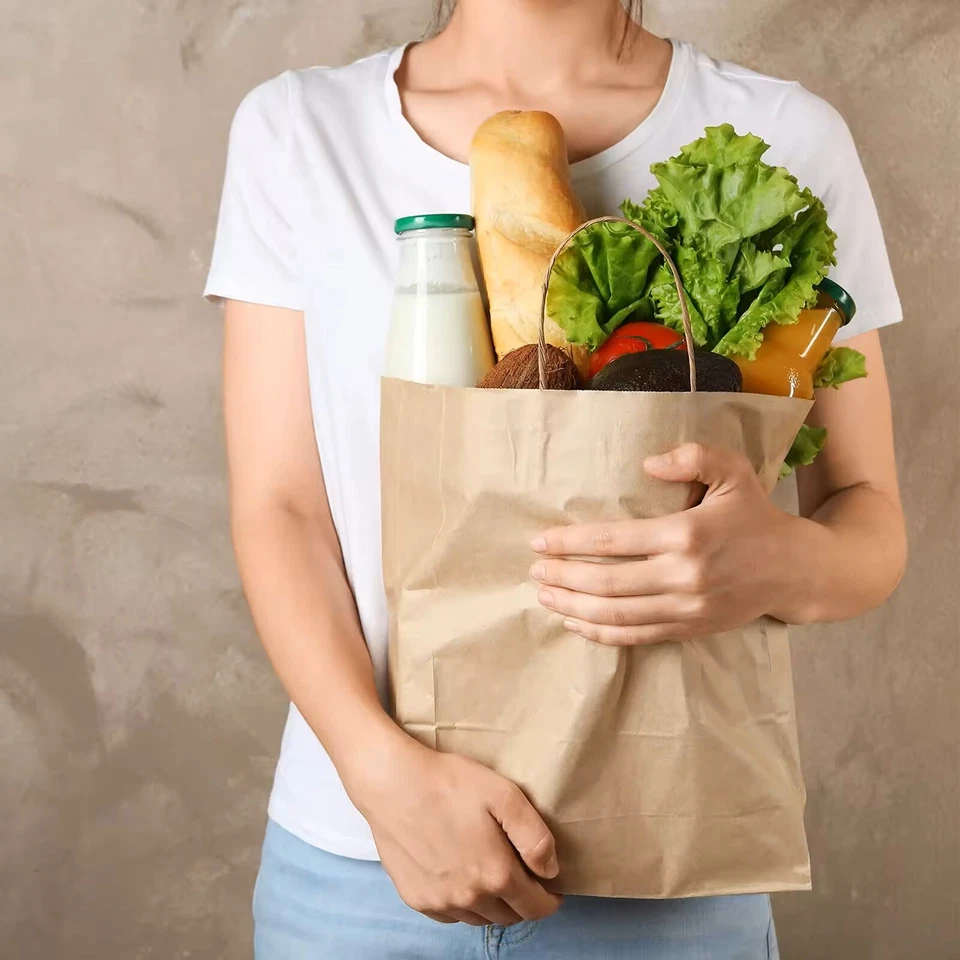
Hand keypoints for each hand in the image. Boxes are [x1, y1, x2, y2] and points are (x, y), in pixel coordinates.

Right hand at [344, 728, 561, 925]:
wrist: (392, 783)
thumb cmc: (449, 783)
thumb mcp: (504, 795)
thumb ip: (535, 838)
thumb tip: (551, 871)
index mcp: (496, 875)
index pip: (535, 908)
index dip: (549, 899)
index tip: (551, 886)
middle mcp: (469, 898)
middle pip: (508, 916)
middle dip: (521, 900)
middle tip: (522, 875)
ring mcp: (440, 902)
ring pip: (479, 917)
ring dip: (492, 904)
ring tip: (490, 874)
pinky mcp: (415, 898)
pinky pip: (450, 914)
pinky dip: (462, 903)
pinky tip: (460, 877)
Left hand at [530, 443, 804, 644]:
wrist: (796, 570)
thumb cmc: (756, 515)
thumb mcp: (734, 471)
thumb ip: (693, 457)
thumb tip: (647, 463)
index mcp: (686, 534)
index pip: (613, 540)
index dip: (570, 543)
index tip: (539, 542)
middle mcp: (683, 576)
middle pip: (606, 583)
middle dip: (562, 578)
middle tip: (533, 572)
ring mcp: (686, 609)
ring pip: (616, 616)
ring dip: (573, 608)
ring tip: (544, 597)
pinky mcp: (689, 629)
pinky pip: (636, 637)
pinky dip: (601, 634)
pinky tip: (576, 624)